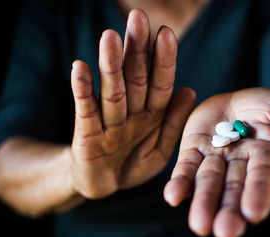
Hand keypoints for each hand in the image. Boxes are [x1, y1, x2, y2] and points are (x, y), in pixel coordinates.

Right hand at [70, 9, 194, 198]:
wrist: (105, 186)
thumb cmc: (134, 163)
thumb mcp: (160, 149)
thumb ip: (173, 122)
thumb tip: (190, 90)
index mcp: (151, 114)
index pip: (160, 84)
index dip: (163, 60)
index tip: (166, 33)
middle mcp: (130, 112)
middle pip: (135, 78)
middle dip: (136, 50)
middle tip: (137, 17)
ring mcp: (107, 122)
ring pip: (112, 91)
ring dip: (110, 66)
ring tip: (109, 38)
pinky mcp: (85, 135)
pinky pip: (85, 111)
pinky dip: (83, 91)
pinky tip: (80, 67)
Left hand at [164, 87, 269, 236]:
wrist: (236, 101)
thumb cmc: (264, 109)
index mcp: (266, 158)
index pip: (262, 178)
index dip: (258, 194)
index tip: (254, 214)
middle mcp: (239, 165)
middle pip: (233, 189)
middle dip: (229, 210)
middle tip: (225, 233)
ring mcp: (214, 159)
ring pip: (208, 183)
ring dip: (203, 203)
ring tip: (200, 226)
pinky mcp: (192, 151)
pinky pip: (185, 168)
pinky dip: (180, 182)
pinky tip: (173, 196)